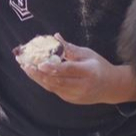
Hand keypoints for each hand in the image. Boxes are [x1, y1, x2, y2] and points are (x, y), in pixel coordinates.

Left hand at [21, 35, 135, 105]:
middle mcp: (82, 86)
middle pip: (57, 81)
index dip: (53, 68)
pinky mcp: (70, 99)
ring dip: (37, 78)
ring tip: (25, 68)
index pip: (68, 70)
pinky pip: (54, 90)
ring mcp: (75, 95)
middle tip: (25, 64)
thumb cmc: (99, 67)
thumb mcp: (88, 54)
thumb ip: (71, 48)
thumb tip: (56, 36)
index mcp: (88, 72)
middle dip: (39, 73)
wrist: (111, 87)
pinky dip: (43, 81)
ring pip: (53, 87)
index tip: (40, 64)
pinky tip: (35, 74)